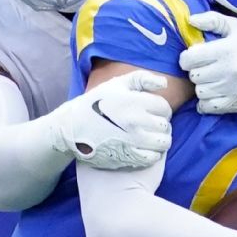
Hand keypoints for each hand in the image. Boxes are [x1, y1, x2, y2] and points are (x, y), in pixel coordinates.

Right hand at [53, 70, 171, 168]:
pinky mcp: (127, 156)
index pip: (164, 107)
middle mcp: (135, 121)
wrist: (71, 129)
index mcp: (133, 101)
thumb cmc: (95, 104)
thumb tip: (164, 83)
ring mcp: (132, 141)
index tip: (152, 111)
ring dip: (160, 140)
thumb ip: (142, 79)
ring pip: (163, 142)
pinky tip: (144, 149)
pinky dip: (152, 154)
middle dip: (160, 124)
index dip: (161, 109)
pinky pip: (153, 157)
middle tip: (150, 124)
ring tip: (150, 137)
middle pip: (165, 125)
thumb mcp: (116, 85)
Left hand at [179, 11, 236, 113]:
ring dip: (202, 86)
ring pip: (199, 91)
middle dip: (196, 71)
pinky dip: (206, 101)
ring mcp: (230, 90)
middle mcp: (227, 71)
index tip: (194, 57)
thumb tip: (190, 20)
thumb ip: (212, 20)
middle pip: (194, 76)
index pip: (190, 58)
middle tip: (205, 67)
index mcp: (226, 50)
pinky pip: (207, 106)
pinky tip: (214, 93)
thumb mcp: (236, 27)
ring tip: (212, 80)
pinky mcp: (234, 104)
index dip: (187, 57)